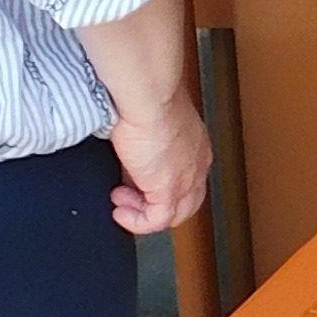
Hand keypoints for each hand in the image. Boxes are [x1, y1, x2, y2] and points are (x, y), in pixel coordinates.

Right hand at [106, 97, 211, 235]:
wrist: (149, 96)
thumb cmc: (148, 95)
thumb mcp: (151, 118)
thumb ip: (148, 134)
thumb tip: (131, 139)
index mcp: (195, 144)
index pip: (187, 177)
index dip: (161, 184)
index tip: (137, 180)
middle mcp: (196, 164)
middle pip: (186, 201)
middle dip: (155, 204)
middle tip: (129, 196)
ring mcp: (186, 179)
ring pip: (175, 214)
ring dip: (143, 213)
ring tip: (121, 202)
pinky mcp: (169, 191)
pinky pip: (156, 221)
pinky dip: (136, 222)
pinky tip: (120, 211)